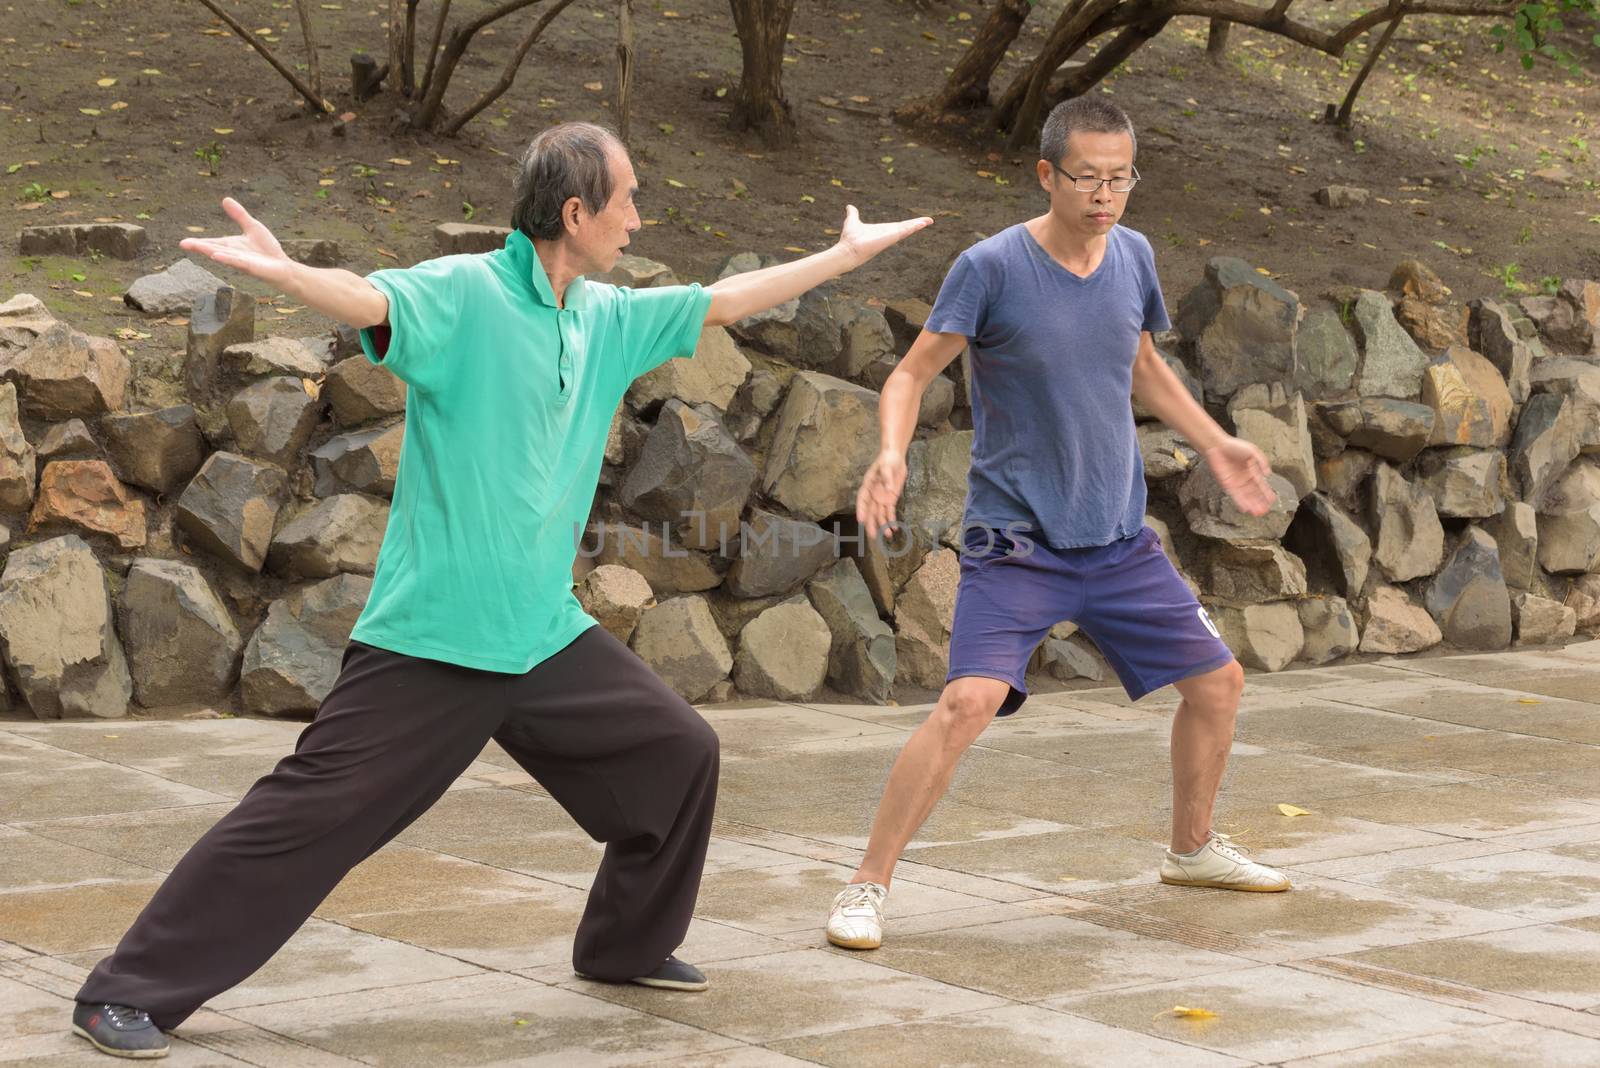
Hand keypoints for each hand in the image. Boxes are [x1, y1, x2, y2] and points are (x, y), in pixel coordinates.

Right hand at [178, 198, 294, 287]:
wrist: (283, 266)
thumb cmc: (267, 249)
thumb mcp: (252, 227)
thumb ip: (239, 215)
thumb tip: (225, 199)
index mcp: (231, 245)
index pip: (212, 243)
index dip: (198, 243)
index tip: (183, 242)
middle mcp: (233, 254)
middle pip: (214, 249)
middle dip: (199, 247)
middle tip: (182, 244)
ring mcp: (242, 262)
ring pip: (224, 256)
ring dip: (210, 252)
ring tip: (197, 248)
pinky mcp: (252, 268)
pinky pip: (238, 263)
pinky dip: (228, 259)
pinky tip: (217, 256)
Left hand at [837, 205, 932, 268]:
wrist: (848, 249)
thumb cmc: (849, 239)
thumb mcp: (853, 221)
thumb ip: (853, 214)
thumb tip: (849, 207)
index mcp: (883, 230)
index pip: (898, 226)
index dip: (908, 223)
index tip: (917, 221)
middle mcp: (888, 234)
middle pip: (906, 228)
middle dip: (917, 224)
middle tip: (930, 220)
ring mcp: (891, 236)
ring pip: (908, 229)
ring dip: (918, 224)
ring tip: (930, 220)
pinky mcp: (891, 237)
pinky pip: (905, 230)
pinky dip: (914, 226)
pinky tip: (922, 223)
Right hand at [856, 451, 907, 539]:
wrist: (895, 458)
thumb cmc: (887, 460)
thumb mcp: (886, 466)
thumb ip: (887, 477)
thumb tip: (888, 490)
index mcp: (868, 486)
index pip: (862, 500)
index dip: (861, 510)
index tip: (861, 520)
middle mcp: (873, 494)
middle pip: (870, 511)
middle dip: (871, 523)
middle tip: (872, 536)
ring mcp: (881, 498)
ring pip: (880, 514)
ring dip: (883, 525)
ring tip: (887, 535)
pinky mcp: (890, 499)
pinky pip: (890, 511)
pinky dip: (891, 519)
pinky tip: (894, 528)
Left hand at [1204, 437, 1275, 516]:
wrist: (1217, 446)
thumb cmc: (1234, 446)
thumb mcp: (1253, 451)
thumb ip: (1262, 461)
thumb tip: (1268, 473)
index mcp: (1253, 471)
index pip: (1261, 484)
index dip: (1266, 492)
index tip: (1272, 500)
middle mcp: (1245, 478)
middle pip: (1254, 493)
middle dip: (1260, 502)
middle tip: (1265, 510)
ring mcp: (1236, 482)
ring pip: (1246, 496)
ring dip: (1252, 504)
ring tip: (1258, 513)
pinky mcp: (1227, 484)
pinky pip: (1235, 495)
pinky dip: (1240, 502)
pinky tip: (1245, 508)